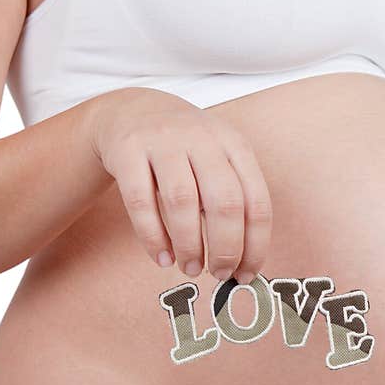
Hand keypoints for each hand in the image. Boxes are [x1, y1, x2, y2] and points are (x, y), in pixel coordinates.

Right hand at [89, 87, 271, 282]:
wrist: (131, 110)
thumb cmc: (185, 150)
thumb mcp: (218, 162)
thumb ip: (233, 203)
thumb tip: (242, 263)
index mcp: (234, 146)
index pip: (257, 202)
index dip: (255, 244)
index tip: (247, 272)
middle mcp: (203, 139)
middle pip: (224, 202)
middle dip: (226, 248)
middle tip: (219, 273)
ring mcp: (164, 142)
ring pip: (182, 202)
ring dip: (189, 245)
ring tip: (191, 268)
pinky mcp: (128, 150)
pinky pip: (140, 201)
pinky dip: (153, 236)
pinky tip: (162, 258)